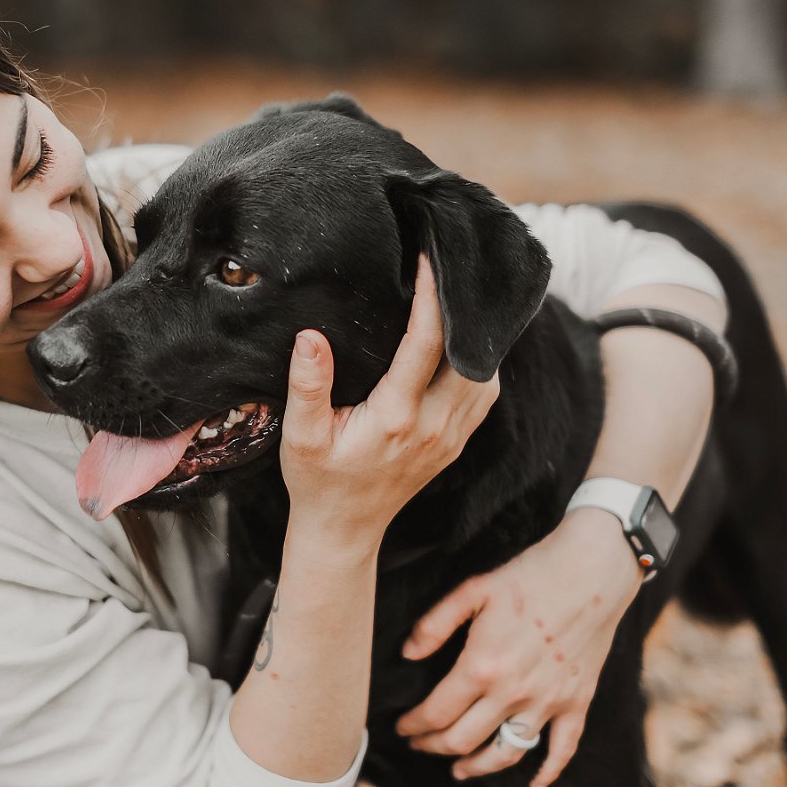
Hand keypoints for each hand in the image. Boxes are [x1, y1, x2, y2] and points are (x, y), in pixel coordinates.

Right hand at [280, 256, 500, 540]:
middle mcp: (434, 425)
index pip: (427, 343)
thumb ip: (307, 385)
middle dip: (463, 307)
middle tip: (450, 266)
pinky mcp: (457, 442)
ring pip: (486, 373)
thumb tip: (311, 336)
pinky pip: (483, 393)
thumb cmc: (317, 479)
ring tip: (456, 296)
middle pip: (470, 353)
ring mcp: (452, 436)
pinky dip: (480, 361)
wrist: (344, 529)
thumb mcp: (301, 435)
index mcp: (397, 417)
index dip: (432, 295)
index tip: (427, 258)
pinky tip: (461, 340)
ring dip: (475, 335)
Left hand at [395, 508, 641, 786]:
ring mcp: (548, 702)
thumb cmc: (529, 575)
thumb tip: (407, 654)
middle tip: (420, 745)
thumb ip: (435, 625)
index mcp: (481, 666)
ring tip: (460, 769)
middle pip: (463, 739)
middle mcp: (513, 693)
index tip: (401, 727)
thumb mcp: (473, 590)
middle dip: (434, 747)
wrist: (591, 571)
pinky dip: (548, 773)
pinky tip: (533, 785)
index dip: (414, 726)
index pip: (437, 713)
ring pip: (506, 753)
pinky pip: (562, 749)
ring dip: (478, 766)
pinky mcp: (577, 702)